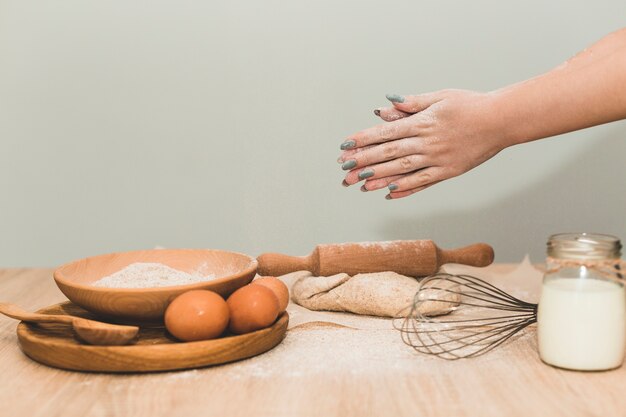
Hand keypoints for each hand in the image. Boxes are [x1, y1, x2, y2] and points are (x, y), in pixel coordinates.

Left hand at [339, 90, 509, 198]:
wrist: (501, 120)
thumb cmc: (471, 104)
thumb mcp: (440, 97)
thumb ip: (413, 103)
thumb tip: (385, 104)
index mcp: (422, 122)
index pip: (385, 132)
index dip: (363, 139)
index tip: (345, 145)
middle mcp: (426, 142)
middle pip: (388, 153)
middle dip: (363, 161)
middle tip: (343, 169)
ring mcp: (437, 159)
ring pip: (402, 170)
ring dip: (378, 177)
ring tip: (359, 184)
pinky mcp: (448, 172)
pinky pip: (423, 182)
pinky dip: (405, 188)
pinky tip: (389, 193)